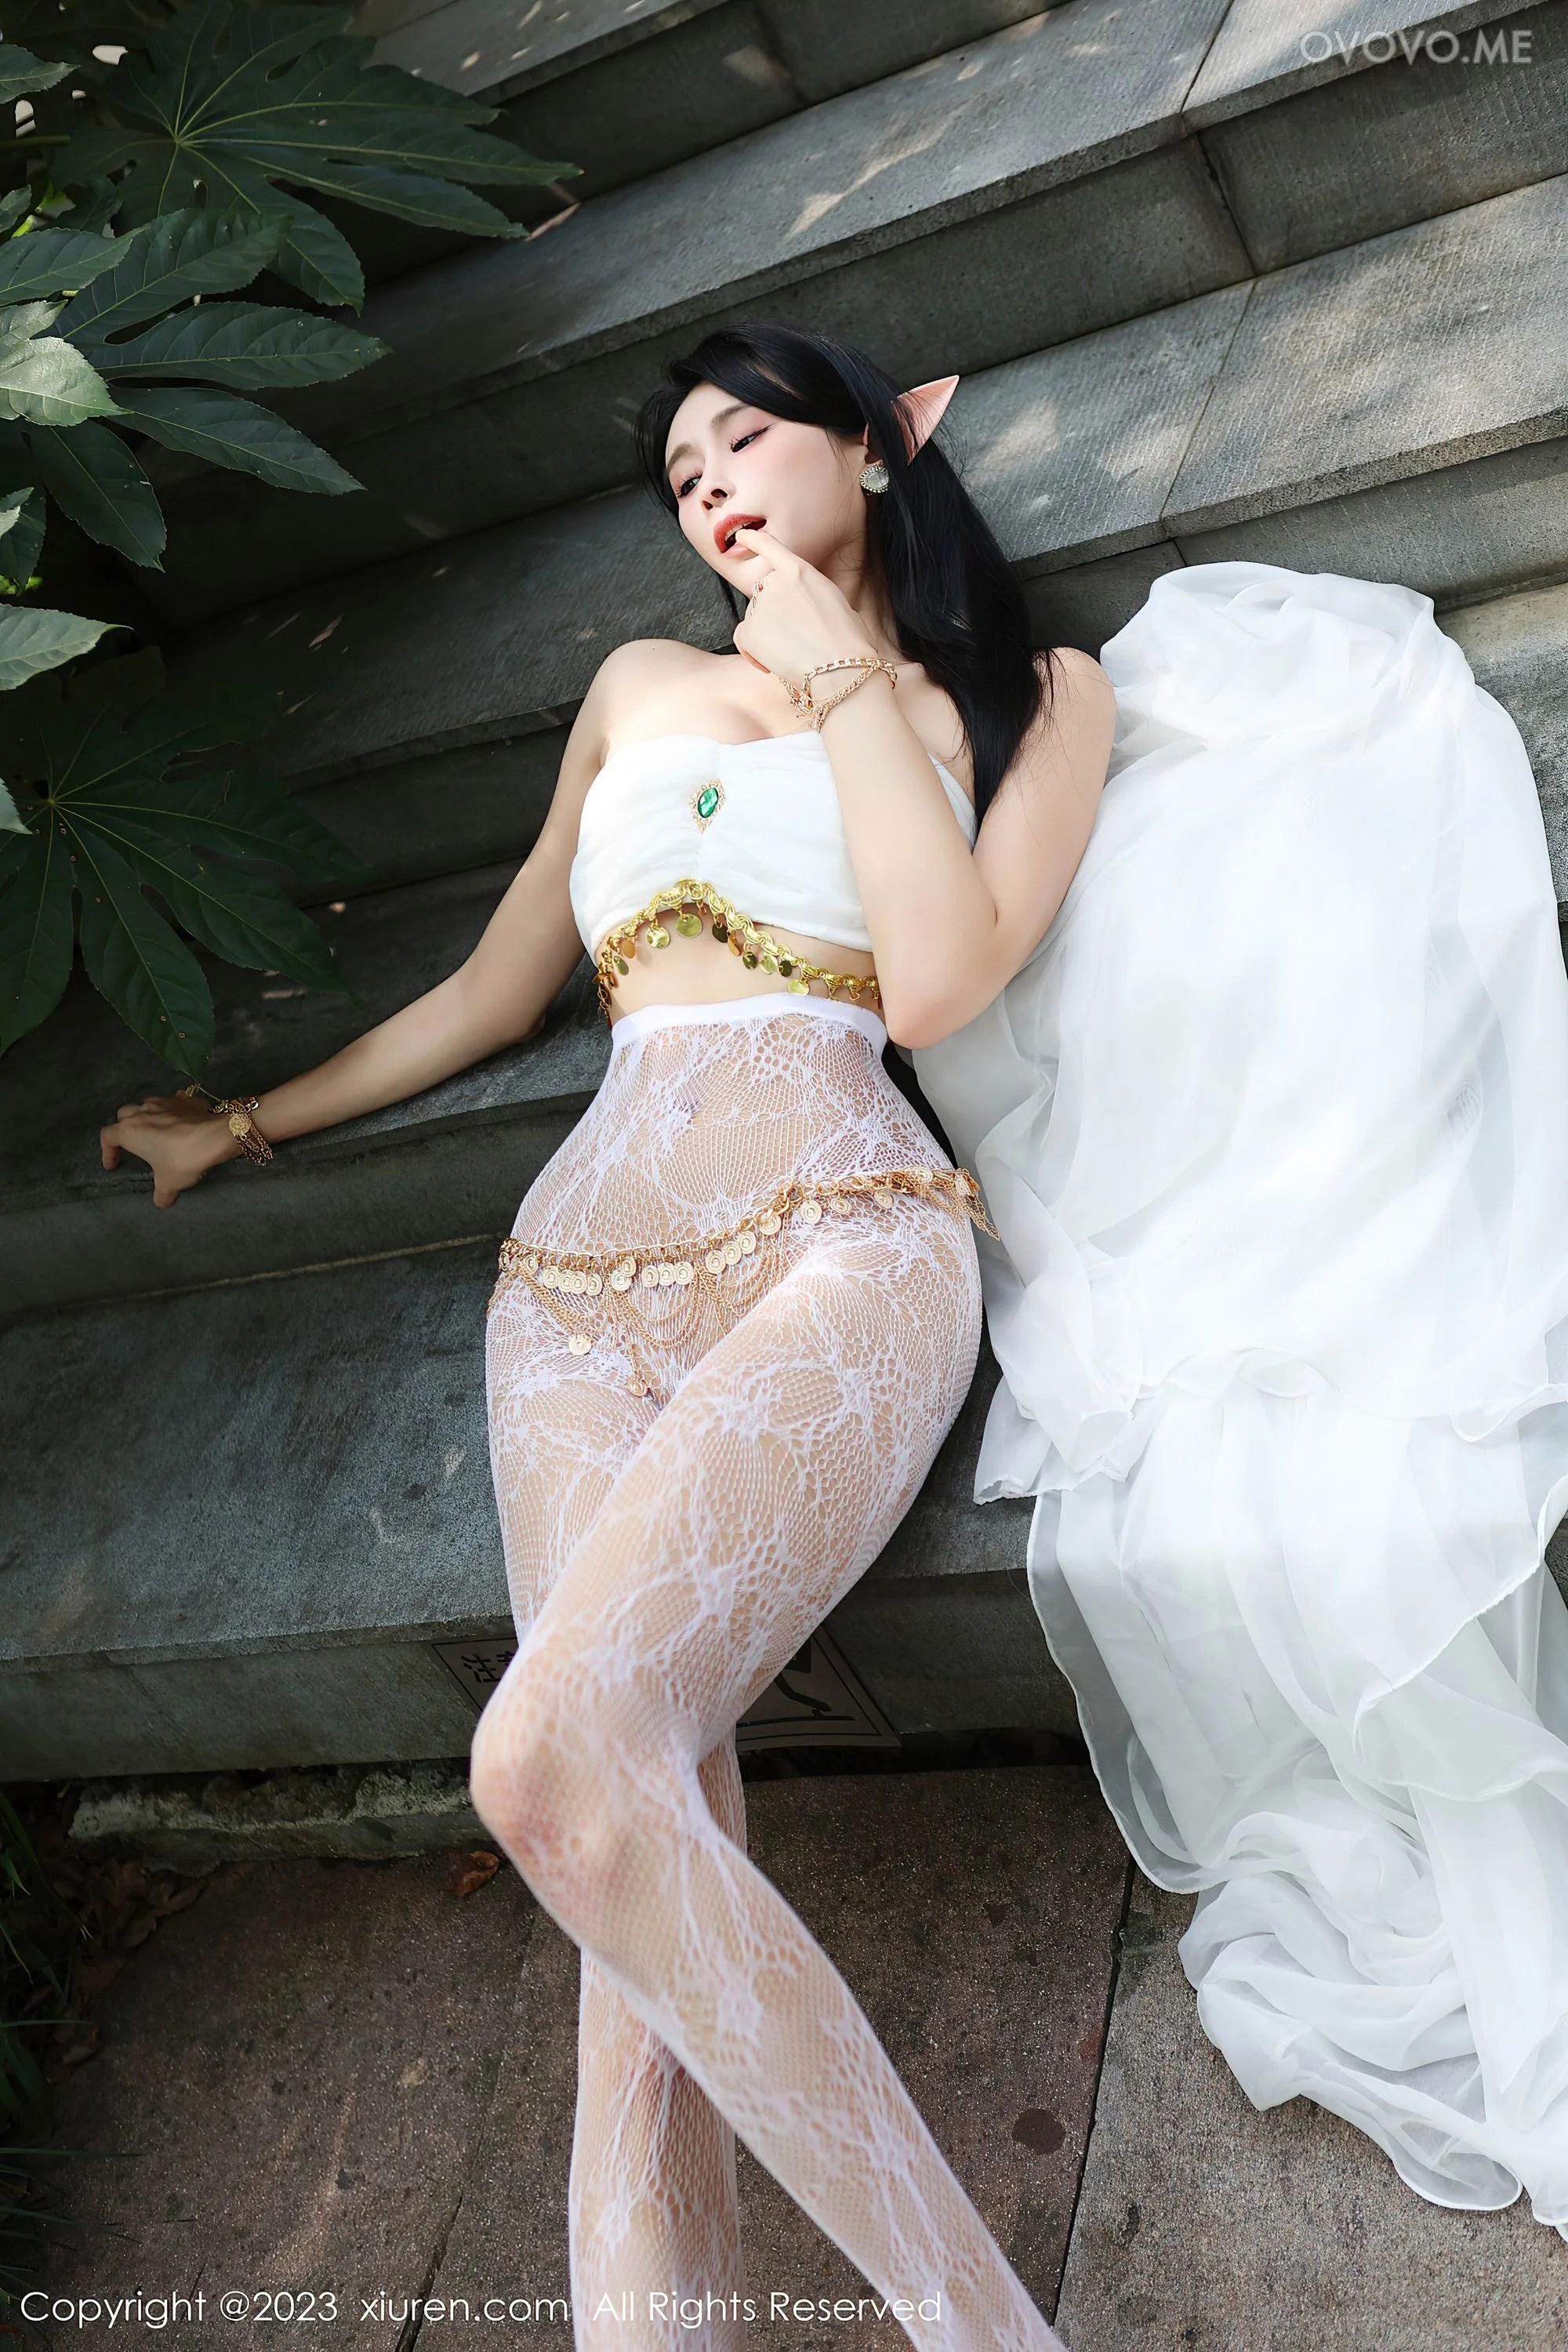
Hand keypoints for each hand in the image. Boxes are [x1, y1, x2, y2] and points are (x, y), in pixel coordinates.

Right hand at [100, 1091, 243, 1208]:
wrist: (216, 1136)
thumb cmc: (183, 1159)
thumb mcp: (169, 1183)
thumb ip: (161, 1194)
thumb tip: (162, 1202)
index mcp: (130, 1131)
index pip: (107, 1137)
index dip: (107, 1152)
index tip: (113, 1165)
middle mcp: (142, 1112)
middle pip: (123, 1116)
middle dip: (124, 1128)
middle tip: (133, 1145)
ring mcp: (164, 1102)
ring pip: (146, 1105)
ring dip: (146, 1117)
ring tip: (155, 1132)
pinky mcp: (184, 1100)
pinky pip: (172, 1102)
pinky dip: (172, 1111)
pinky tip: (180, 1120)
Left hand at [728, 524, 881, 693]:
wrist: (840, 667)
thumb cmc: (848, 642)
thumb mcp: (838, 603)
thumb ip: (812, 596)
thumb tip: (804, 610)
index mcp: (801, 572)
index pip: (771, 548)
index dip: (754, 540)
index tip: (741, 536)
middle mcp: (776, 582)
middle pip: (764, 594)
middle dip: (773, 613)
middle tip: (794, 638)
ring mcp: (760, 605)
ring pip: (754, 618)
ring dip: (766, 634)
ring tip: (792, 653)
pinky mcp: (749, 631)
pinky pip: (742, 639)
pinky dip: (752, 652)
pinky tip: (768, 664)